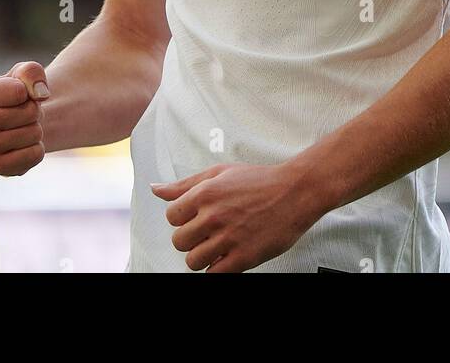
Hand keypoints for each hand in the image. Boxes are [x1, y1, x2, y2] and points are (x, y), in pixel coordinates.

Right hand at [0, 60, 48, 176]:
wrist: (22, 119)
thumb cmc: (21, 91)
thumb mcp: (26, 72)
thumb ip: (32, 72)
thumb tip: (41, 94)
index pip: (19, 92)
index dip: (28, 91)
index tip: (20, 93)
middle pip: (26, 114)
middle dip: (35, 110)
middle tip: (26, 111)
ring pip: (32, 135)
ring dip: (37, 128)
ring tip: (25, 126)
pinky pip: (33, 155)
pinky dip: (38, 148)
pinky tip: (25, 144)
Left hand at [151, 161, 323, 272]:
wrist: (295, 192)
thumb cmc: (258, 180)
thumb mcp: (219, 173)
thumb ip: (184, 184)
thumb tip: (155, 189)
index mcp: (205, 193)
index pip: (172, 216)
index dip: (183, 219)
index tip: (196, 218)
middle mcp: (213, 215)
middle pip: (179, 241)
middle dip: (190, 239)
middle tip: (207, 233)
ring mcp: (228, 238)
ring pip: (193, 261)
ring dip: (202, 257)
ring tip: (216, 246)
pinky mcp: (243, 257)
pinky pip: (214, 275)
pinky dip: (216, 270)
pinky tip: (226, 257)